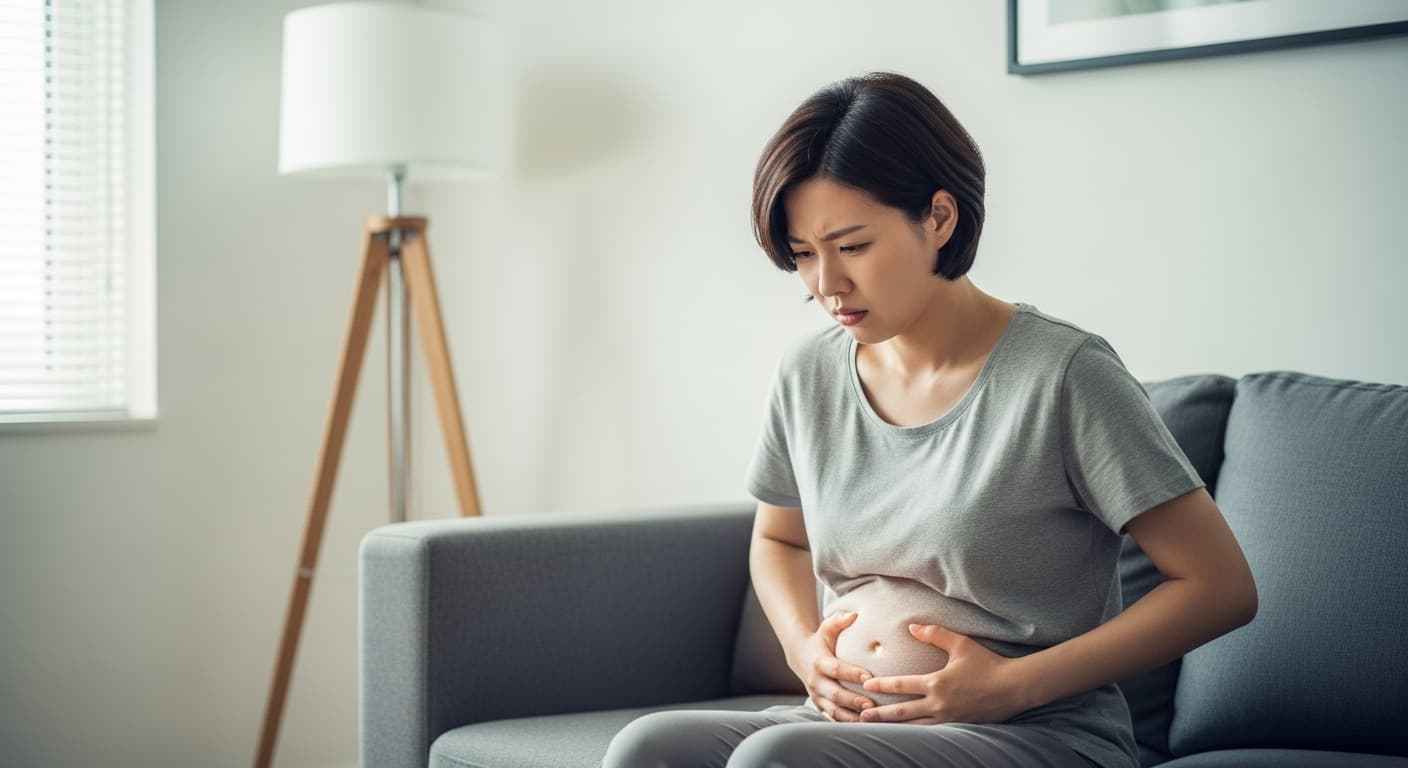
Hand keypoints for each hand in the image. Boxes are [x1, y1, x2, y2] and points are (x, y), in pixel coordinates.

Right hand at [787, 610, 875, 721]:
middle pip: (834, 693)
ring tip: (869, 719)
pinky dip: (846, 723)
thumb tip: (854, 614)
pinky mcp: (819, 705)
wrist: (799, 656)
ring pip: (833, 710)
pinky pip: (832, 717)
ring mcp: (816, 695)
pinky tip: (862, 726)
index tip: (868, 676)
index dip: (851, 673)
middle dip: (853, 700)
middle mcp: (816, 681)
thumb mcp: (826, 628)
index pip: (836, 668)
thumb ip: (839, 620)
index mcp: (819, 661)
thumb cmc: (820, 640)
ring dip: (851, 716)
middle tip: (871, 704)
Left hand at [858, 624, 1031, 724]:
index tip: (866, 684)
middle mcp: (939, 704)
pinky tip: (907, 734)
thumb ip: (935, 634)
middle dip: (880, 714)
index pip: (902, 685)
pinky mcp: (958, 726)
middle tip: (860, 715)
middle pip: (902, 712)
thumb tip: (911, 626)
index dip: (882, 685)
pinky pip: (932, 731)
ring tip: (877, 729)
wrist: (1014, 688)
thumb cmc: (987, 663)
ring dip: (895, 728)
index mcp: (937, 683)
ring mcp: (949, 718)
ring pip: (915, 726)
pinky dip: (916, 733)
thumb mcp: (961, 644)